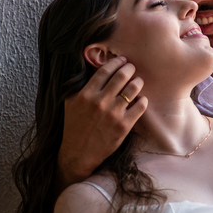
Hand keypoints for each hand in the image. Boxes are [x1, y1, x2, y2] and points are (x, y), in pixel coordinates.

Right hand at [56, 56, 147, 189]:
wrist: (79, 152)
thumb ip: (78, 87)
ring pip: (132, 90)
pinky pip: (140, 107)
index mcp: (86, 94)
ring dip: (138, 82)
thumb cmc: (74, 126)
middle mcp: (100, 102)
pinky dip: (143, 100)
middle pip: (121, 77)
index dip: (115, 63)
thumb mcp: (70, 103)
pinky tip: (141, 98)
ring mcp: (113, 114)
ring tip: (138, 81)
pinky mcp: (124, 126)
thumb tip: (87, 71)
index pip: (104, 71)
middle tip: (132, 67)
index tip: (121, 60)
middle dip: (129, 69)